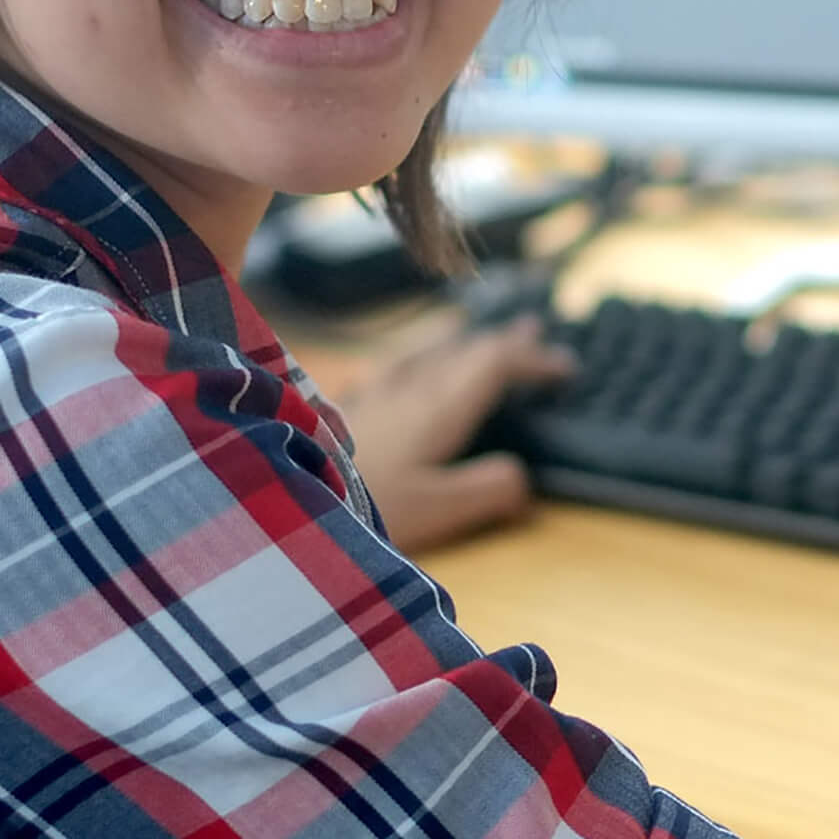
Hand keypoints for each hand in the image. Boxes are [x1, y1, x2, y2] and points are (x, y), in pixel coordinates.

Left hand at [330, 316, 573, 552]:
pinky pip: (384, 367)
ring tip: (469, 328)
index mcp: (436, 408)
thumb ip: (485, 489)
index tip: (567, 364)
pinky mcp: (336, 407)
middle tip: (534, 329)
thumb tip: (522, 475)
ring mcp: (368, 394)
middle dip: (502, 340)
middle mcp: (405, 389)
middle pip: (460, 350)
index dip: (533, 359)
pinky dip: (407, 358)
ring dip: (454, 338)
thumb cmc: (360, 506)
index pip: (494, 365)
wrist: (272, 497)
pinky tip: (393, 369)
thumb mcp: (437, 510)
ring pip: (420, 352)